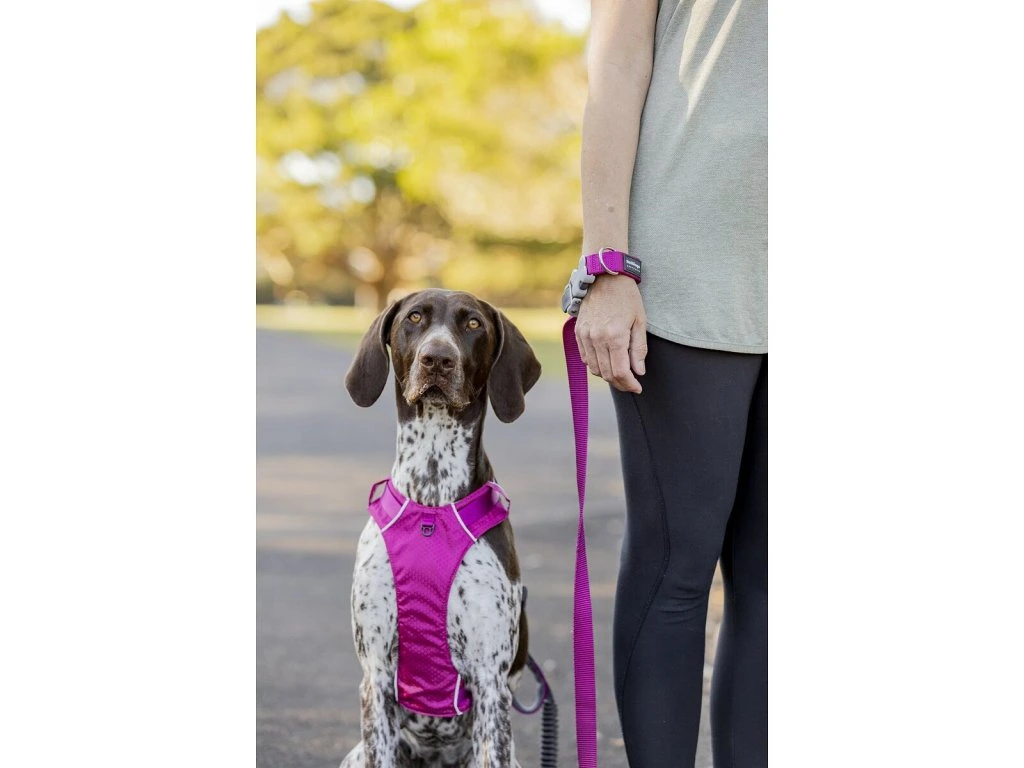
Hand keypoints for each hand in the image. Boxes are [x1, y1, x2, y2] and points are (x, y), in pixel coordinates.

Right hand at [575, 275, 647, 392]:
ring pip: (594, 368)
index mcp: (615, 336)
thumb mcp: (640, 321)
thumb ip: (639, 349)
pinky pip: (585, 358)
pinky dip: (595, 365)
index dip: (629, 384)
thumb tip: (638, 372)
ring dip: (607, 376)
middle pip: (606, 373)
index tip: (638, 387)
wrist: (605, 277)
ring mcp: (585, 336)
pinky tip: (606, 362)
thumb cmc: (626, 297)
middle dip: (620, 383)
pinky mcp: (578, 332)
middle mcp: (597, 338)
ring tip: (620, 374)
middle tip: (631, 384)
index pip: (620, 372)